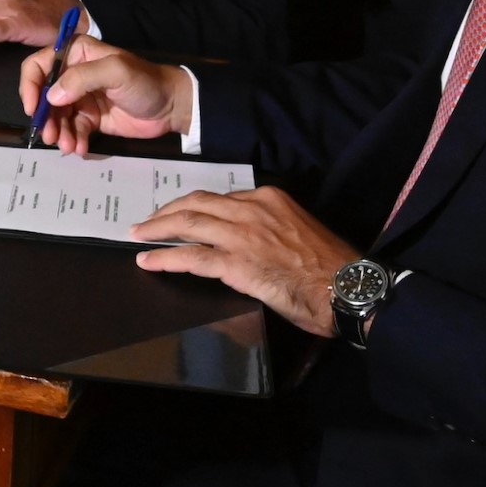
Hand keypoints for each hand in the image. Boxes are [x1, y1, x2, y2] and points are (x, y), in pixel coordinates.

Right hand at [19, 37, 194, 151]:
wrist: (171, 107)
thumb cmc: (144, 82)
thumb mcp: (115, 72)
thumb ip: (82, 78)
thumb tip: (52, 96)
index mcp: (75, 54)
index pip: (39, 65)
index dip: (30, 86)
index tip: (33, 108)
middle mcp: (73, 74)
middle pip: (44, 96)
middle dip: (45, 117)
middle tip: (50, 136)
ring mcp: (81, 98)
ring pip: (57, 117)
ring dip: (58, 132)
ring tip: (67, 146)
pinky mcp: (90, 118)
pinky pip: (72, 130)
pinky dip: (73, 140)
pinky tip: (79, 148)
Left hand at [131, 186, 358, 337]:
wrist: (347, 288)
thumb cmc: (329, 267)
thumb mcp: (297, 230)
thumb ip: (269, 227)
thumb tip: (245, 239)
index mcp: (269, 199)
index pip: (220, 197)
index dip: (194, 206)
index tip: (179, 213)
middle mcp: (252, 210)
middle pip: (196, 204)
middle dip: (166, 212)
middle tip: (147, 222)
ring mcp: (242, 235)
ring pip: (187, 224)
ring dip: (157, 230)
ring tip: (138, 235)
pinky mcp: (236, 263)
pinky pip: (191, 257)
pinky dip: (165, 258)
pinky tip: (148, 261)